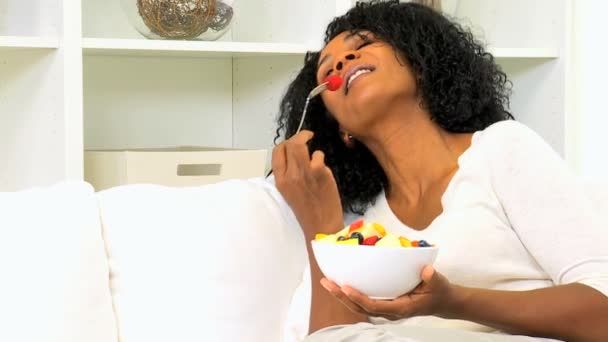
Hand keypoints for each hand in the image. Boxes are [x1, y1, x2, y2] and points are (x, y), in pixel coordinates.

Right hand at [272, 130, 343, 239]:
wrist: (321, 225)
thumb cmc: (307, 211)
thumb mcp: (288, 193)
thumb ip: (288, 174)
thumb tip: (293, 157)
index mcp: (280, 180)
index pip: (277, 151)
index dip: (285, 143)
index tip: (293, 141)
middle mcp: (291, 174)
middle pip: (290, 144)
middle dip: (299, 136)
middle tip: (307, 137)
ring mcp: (306, 172)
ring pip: (303, 145)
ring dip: (311, 146)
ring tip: (316, 155)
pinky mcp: (320, 172)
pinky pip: (319, 155)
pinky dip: (321, 159)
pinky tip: (323, 170)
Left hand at [320, 266, 455, 319]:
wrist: (441, 301)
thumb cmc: (438, 292)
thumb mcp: (438, 283)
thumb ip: (432, 277)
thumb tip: (426, 270)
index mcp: (401, 308)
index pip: (375, 306)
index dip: (359, 298)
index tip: (345, 288)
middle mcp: (389, 311)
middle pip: (360, 307)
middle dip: (342, 297)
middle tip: (327, 283)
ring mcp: (385, 308)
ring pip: (359, 305)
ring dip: (342, 295)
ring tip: (327, 282)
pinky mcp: (383, 302)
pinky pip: (363, 300)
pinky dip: (350, 292)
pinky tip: (340, 282)